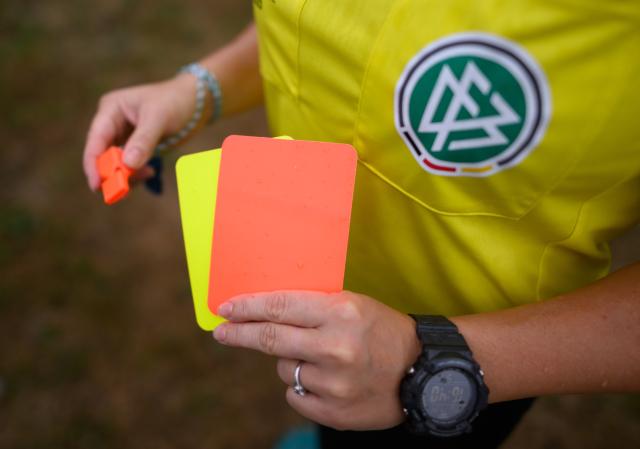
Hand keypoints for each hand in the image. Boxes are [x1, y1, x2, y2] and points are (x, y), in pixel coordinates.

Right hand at [82, 73, 197, 190]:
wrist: (193, 101)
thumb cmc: (174, 101)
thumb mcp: (159, 118)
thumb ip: (143, 141)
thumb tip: (127, 165)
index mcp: (110, 109)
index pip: (95, 140)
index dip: (94, 164)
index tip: (97, 185)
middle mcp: (111, 123)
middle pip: (102, 154)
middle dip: (112, 172)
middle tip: (124, 189)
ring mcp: (121, 135)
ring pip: (115, 163)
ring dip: (127, 175)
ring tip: (149, 173)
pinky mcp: (133, 146)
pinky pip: (128, 165)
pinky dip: (136, 173)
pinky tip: (150, 171)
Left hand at [213, 291, 420, 429]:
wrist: (423, 372)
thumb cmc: (383, 331)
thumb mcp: (353, 305)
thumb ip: (311, 309)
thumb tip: (262, 313)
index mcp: (340, 313)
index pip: (279, 307)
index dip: (246, 307)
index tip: (225, 309)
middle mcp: (335, 347)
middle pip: (270, 339)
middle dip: (239, 334)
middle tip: (221, 332)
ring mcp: (333, 383)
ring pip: (284, 370)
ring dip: (291, 362)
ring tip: (322, 359)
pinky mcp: (333, 412)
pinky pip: (295, 396)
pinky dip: (302, 387)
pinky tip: (327, 381)